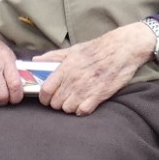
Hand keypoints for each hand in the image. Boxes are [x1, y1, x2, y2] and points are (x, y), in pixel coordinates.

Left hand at [38, 20, 158, 116]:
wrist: (122, 49)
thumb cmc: (97, 49)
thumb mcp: (73, 50)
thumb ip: (53, 57)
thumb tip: (36, 61)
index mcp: (65, 68)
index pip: (45, 90)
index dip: (43, 97)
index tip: (46, 98)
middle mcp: (73, 80)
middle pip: (55, 103)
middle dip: (56, 103)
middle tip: (62, 99)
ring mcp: (86, 89)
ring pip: (67, 109)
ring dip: (69, 107)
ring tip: (74, 101)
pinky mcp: (99, 95)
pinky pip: (82, 111)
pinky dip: (81, 110)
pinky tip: (84, 104)